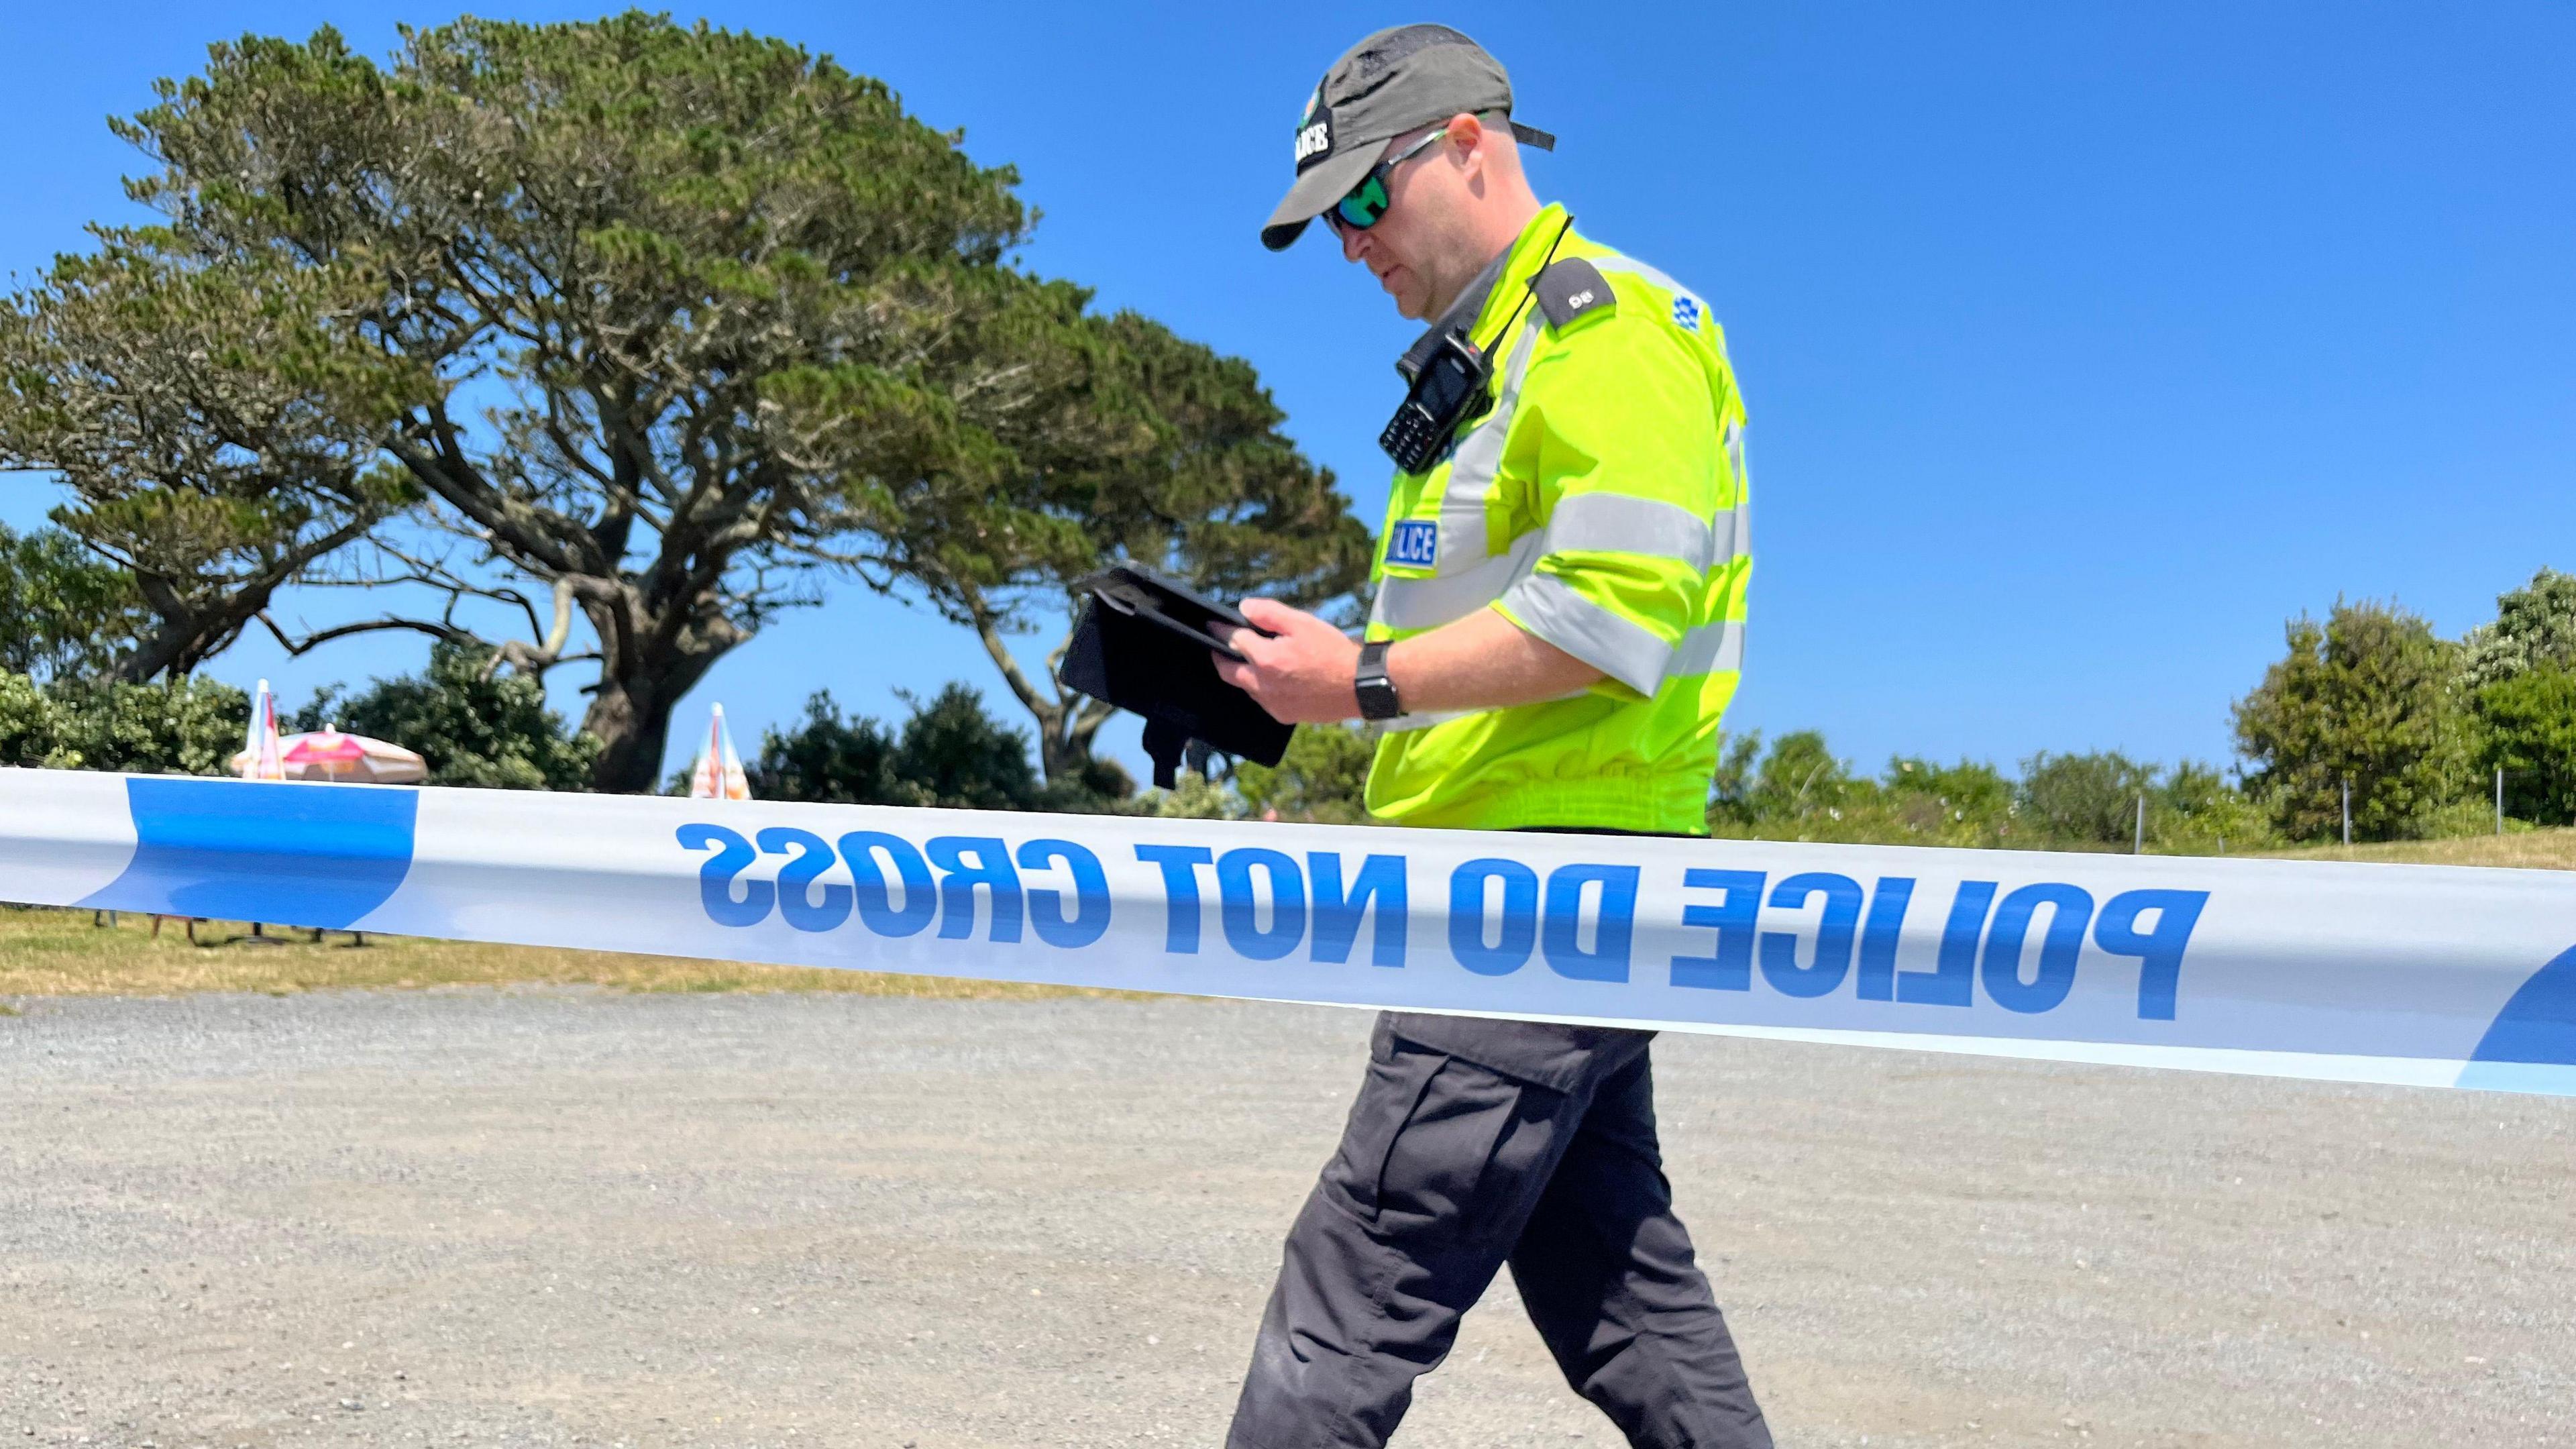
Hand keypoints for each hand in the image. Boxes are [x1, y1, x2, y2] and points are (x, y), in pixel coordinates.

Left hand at [1212, 598, 1363, 723]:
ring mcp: (1272, 703)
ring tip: (1251, 661)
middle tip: (1221, 647)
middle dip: (1221, 657)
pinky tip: (1273, 679)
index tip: (1213, 625)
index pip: (1232, 641)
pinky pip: (1263, 700)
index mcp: (1265, 659)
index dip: (1220, 630)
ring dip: (1244, 673)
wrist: (1357, 686)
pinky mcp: (1283, 715)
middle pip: (1228, 671)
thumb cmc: (1332, 651)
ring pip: (1245, 687)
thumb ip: (1269, 614)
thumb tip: (1244, 608)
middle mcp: (1262, 685)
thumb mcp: (1302, 623)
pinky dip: (1261, 688)